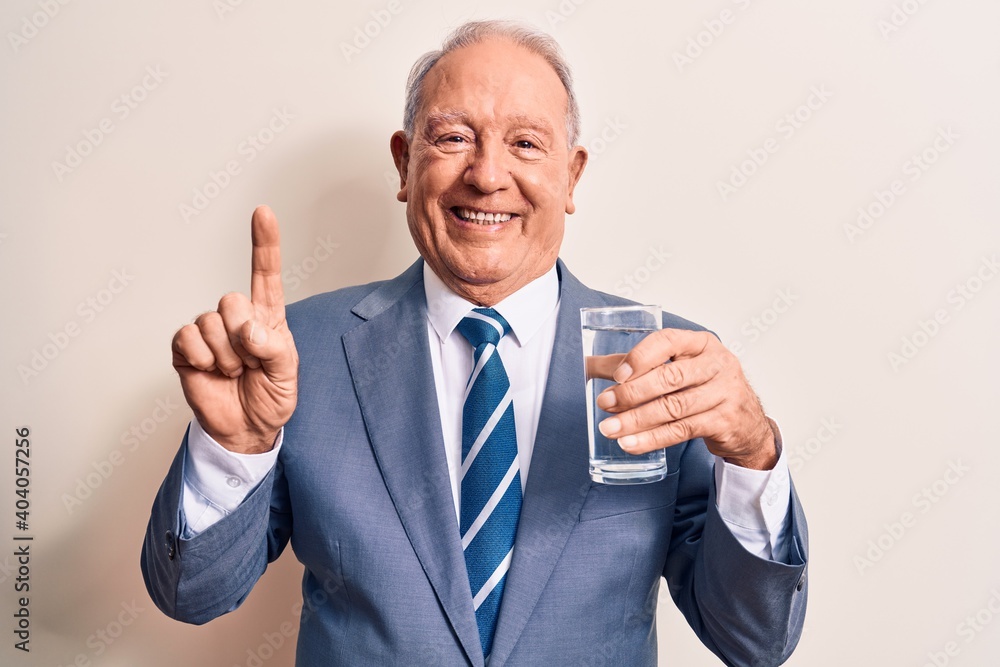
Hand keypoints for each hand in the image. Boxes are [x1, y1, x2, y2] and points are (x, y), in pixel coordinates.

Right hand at [171, 206, 298, 453]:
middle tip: (249, 363)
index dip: (264, 243)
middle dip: (241, 336)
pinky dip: (201, 357)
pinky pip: (187, 337)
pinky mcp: (186, 349)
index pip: (265, 274)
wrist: (246, 429)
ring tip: (233, 372)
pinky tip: (210, 370)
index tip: (262, 212)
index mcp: (267, 317)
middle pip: (232, 300)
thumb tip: (248, 331)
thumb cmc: (271, 396)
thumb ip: (274, 348)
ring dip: (225, 355)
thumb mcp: (287, 374)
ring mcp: (209, 331)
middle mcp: (236, 318)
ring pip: (210, 322)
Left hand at [593, 329, 776, 469]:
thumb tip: (588, 366)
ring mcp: (724, 392)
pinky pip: (682, 430)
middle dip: (632, 392)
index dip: (641, 356)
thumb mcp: (679, 369)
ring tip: (610, 428)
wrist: (746, 423)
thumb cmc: (703, 389)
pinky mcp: (724, 421)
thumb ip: (636, 367)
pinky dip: (653, 438)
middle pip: (670, 377)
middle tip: (605, 403)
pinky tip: (631, 443)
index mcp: (701, 343)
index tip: (616, 374)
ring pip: (673, 407)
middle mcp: (716, 364)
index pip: (668, 341)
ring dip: (637, 420)